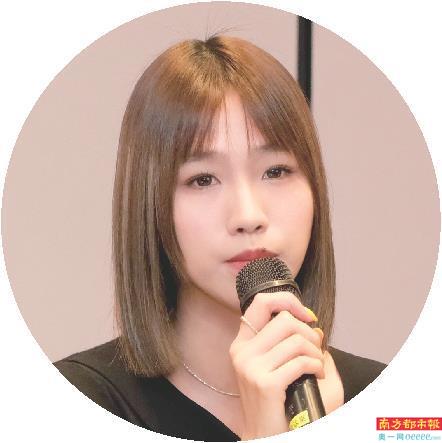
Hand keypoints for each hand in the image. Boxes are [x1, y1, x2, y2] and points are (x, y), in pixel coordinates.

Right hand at [229, 291, 323, 439]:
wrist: (269, 437)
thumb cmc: (279, 402)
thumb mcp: (282, 366)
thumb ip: (296, 342)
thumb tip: (314, 328)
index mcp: (243, 344)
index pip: (260, 302)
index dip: (287, 300)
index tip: (306, 315)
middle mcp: (242, 351)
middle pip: (284, 319)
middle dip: (310, 332)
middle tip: (316, 349)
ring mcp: (250, 367)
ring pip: (296, 340)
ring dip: (316, 352)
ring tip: (318, 366)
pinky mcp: (264, 383)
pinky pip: (302, 361)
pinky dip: (317, 367)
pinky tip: (318, 376)